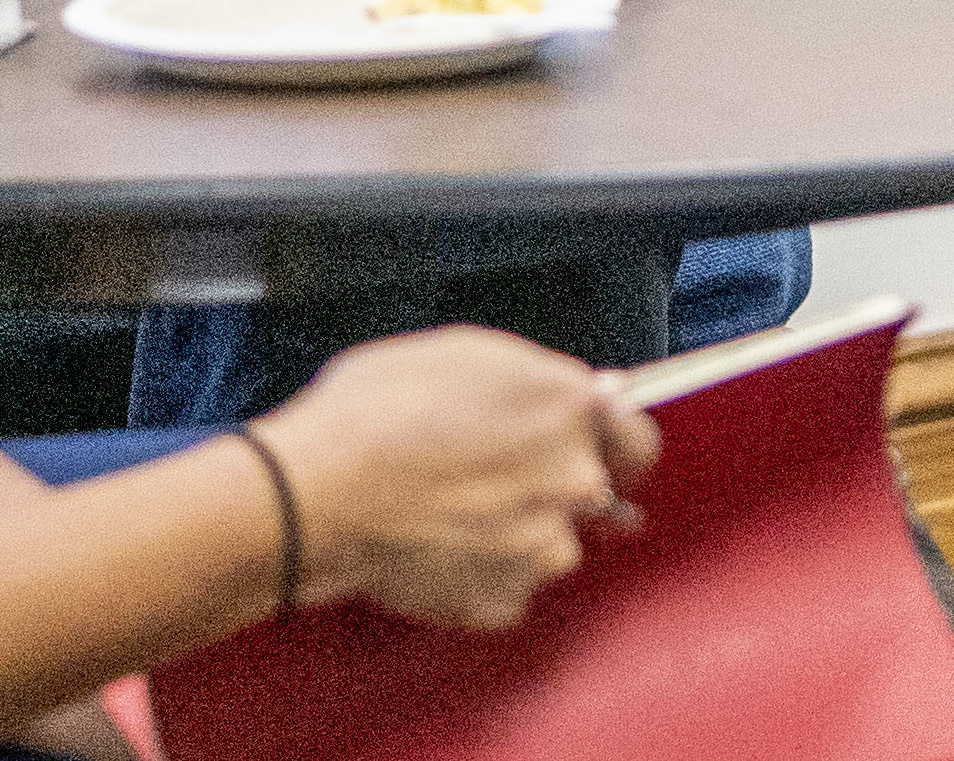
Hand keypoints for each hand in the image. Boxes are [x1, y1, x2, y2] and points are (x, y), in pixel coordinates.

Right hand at [252, 327, 660, 631]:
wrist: (318, 493)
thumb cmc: (373, 414)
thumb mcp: (462, 353)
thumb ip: (537, 377)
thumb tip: (581, 391)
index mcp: (569, 409)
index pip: (635, 437)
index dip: (611, 445)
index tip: (594, 454)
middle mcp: (573, 480)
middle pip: (594, 494)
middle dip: (556, 490)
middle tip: (497, 485)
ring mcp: (543, 547)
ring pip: (549, 546)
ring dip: (516, 536)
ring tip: (450, 515)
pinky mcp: (505, 599)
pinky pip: (505, 589)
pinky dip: (479, 576)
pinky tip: (436, 548)